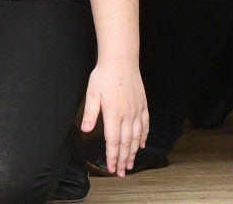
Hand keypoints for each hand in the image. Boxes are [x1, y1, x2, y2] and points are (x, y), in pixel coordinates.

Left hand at [80, 59, 148, 174]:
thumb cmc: (104, 75)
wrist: (121, 60)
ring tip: (130, 164)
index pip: (113, 142)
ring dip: (133, 152)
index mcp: (113, 115)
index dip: (112, 157)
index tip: (111, 168)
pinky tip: (142, 145)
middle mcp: (127, 116)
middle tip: (121, 173)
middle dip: (123, 160)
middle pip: (125, 143)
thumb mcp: (92, 93)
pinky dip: (144, 137)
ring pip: (136, 137)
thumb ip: (90, 113)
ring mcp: (136, 111)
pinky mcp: (142, 105)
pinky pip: (145, 125)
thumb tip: (87, 130)